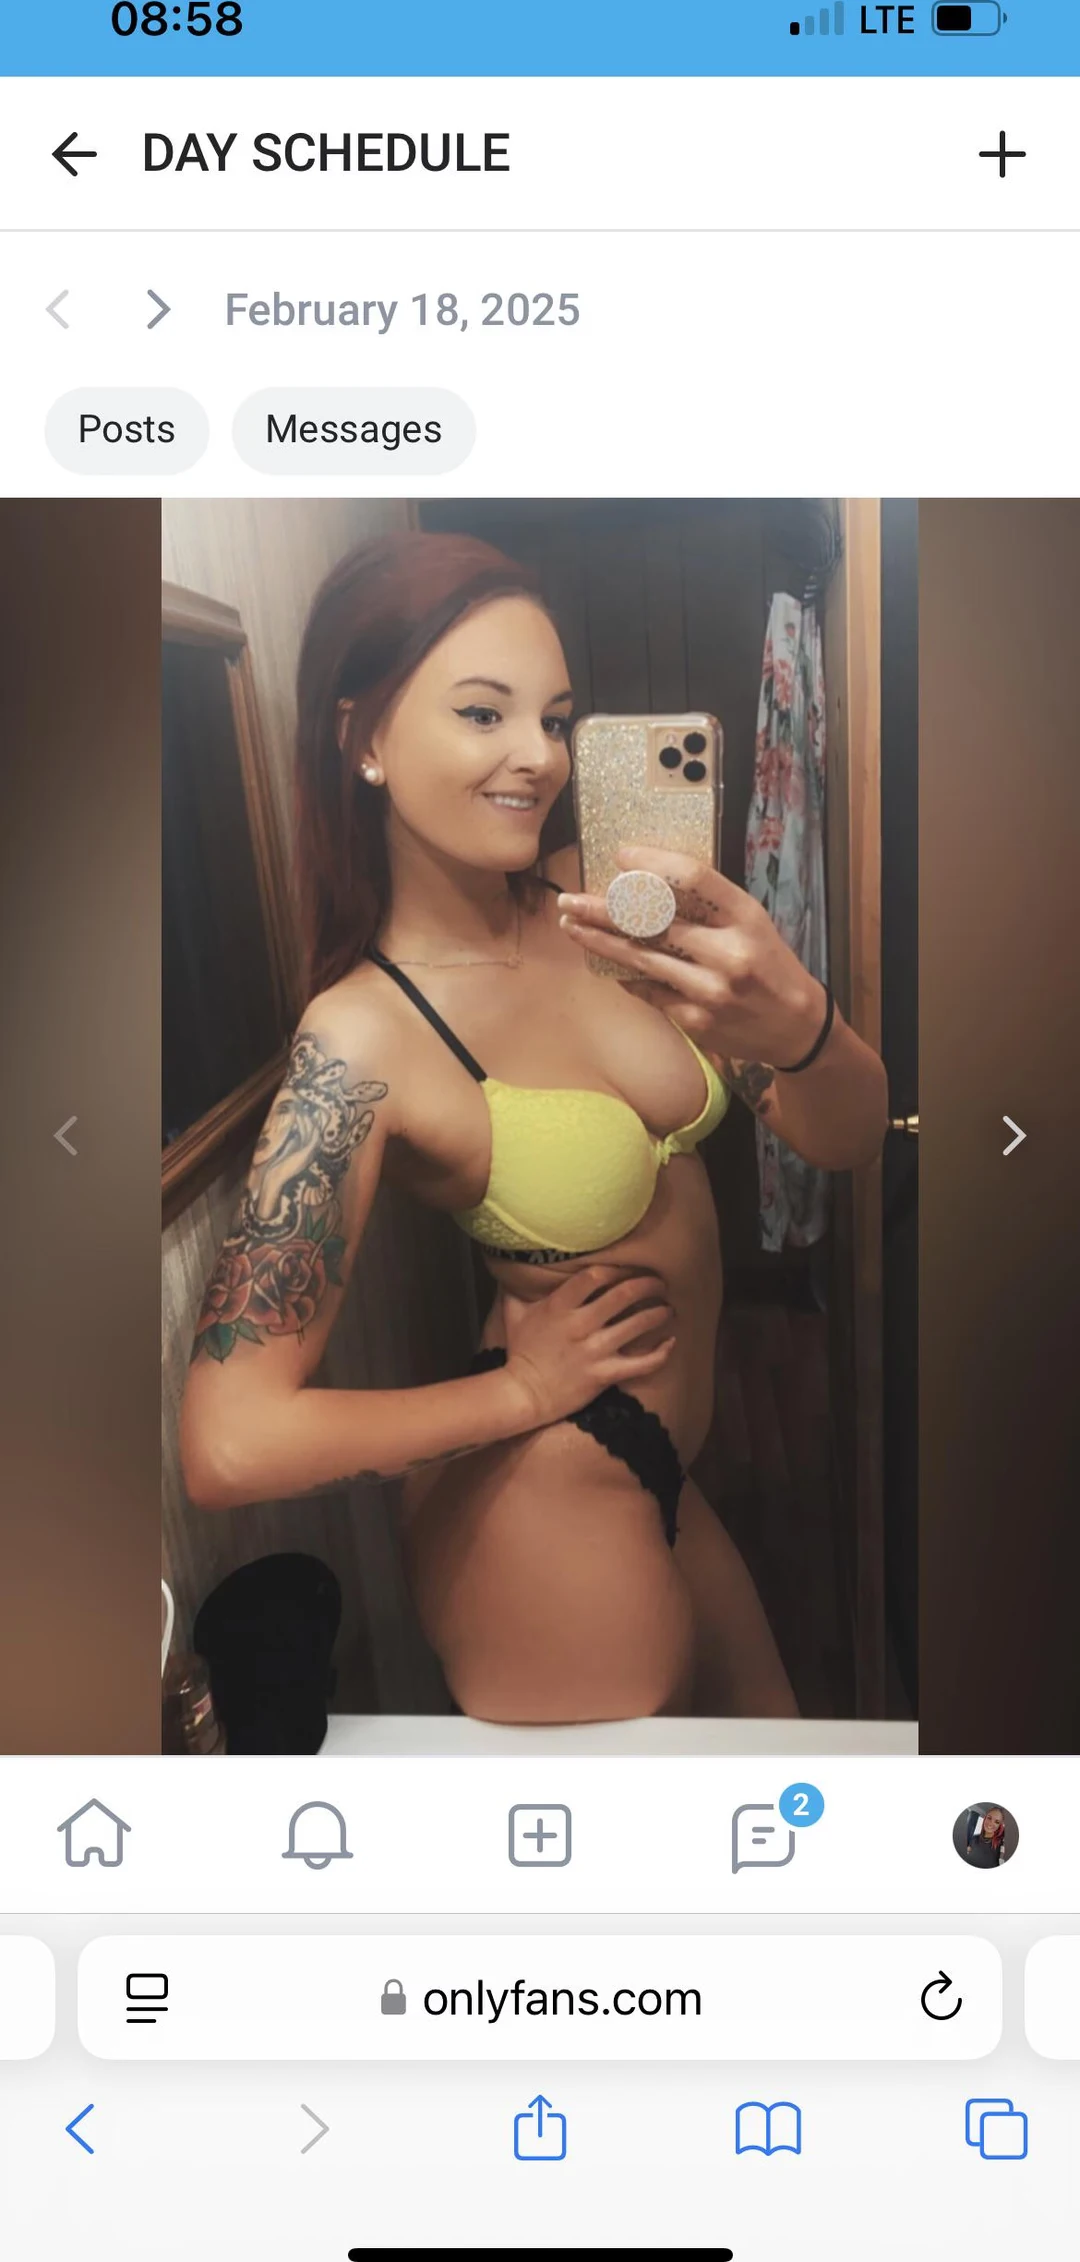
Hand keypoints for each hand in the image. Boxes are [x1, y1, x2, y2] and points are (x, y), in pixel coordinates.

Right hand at [500, 1265, 675, 1427]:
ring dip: (658, 1313)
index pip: (595, 1276)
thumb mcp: (514, 1314)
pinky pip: (642, 1363)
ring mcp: (594, 1351)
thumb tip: (517, 1265)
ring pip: (637, 1325)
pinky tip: (671, 1342)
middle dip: (647, 1285)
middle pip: (623, 1295)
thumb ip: (517, 1289)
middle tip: (660, 1283)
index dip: (618, 1268)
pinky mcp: (605, 1374)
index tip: (630, 1268)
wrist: (523, 1394)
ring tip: (668, 1309)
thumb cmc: (521, 1351)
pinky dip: (661, 1353)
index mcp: (559, 1306)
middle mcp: (580, 1325)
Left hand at [558, 844, 824, 1067]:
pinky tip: (608, 964)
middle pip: (653, 920)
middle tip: (568, 899)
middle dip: (602, 909)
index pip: (691, 878)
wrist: (795, 1026)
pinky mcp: (695, 1020)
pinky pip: (648, 991)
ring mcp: (709, 989)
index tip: (620, 856)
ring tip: (571, 926)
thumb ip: (709, 905)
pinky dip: (627, 975)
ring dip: (599, 941)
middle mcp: (727, 951)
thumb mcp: (752, 922)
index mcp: (745, 916)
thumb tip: (645, 884)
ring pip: (640, 958)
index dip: (651, 863)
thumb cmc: (769, 964)